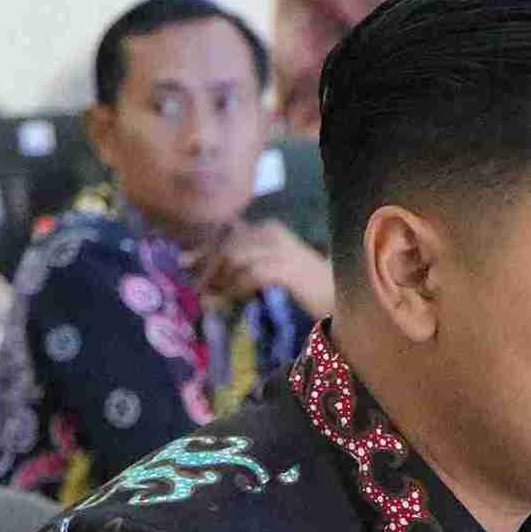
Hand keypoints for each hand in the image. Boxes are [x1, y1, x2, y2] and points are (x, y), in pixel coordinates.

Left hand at [207, 220, 334, 320]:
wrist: (345, 297)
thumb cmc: (307, 287)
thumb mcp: (272, 269)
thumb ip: (243, 268)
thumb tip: (207, 281)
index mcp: (269, 229)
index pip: (227, 231)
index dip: (204, 247)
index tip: (185, 262)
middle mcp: (273, 233)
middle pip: (227, 244)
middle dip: (207, 266)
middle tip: (196, 288)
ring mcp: (281, 249)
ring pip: (235, 258)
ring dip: (218, 280)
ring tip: (209, 298)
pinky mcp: (287, 269)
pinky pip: (251, 276)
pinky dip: (234, 290)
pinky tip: (226, 302)